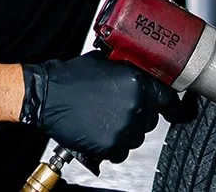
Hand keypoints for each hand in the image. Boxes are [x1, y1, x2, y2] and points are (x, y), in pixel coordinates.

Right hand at [20, 51, 179, 162]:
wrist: (47, 96)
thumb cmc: (71, 78)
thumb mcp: (106, 63)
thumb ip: (128, 70)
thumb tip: (140, 74)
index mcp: (137, 83)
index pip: (167, 98)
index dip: (167, 103)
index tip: (168, 107)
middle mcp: (136, 105)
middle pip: (152, 119)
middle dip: (140, 116)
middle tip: (120, 111)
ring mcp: (124, 127)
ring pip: (138, 137)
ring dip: (127, 132)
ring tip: (106, 121)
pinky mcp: (111, 145)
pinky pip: (122, 152)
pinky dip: (113, 147)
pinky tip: (100, 134)